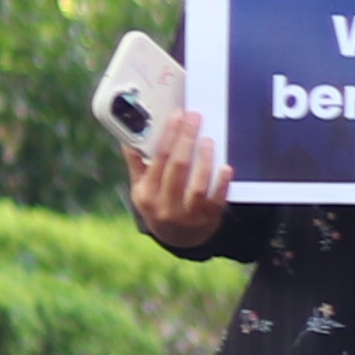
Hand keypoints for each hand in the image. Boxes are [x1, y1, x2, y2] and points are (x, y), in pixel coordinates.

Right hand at [126, 106, 228, 254]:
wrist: (177, 239)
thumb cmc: (158, 205)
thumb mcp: (142, 189)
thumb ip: (137, 164)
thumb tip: (127, 137)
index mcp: (146, 193)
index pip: (158, 159)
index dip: (169, 135)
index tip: (178, 115)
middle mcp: (165, 205)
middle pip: (177, 168)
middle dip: (186, 140)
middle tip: (195, 118)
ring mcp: (187, 214)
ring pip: (197, 186)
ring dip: (204, 161)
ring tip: (208, 140)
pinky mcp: (208, 219)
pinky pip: (217, 200)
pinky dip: (222, 184)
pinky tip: (227, 168)